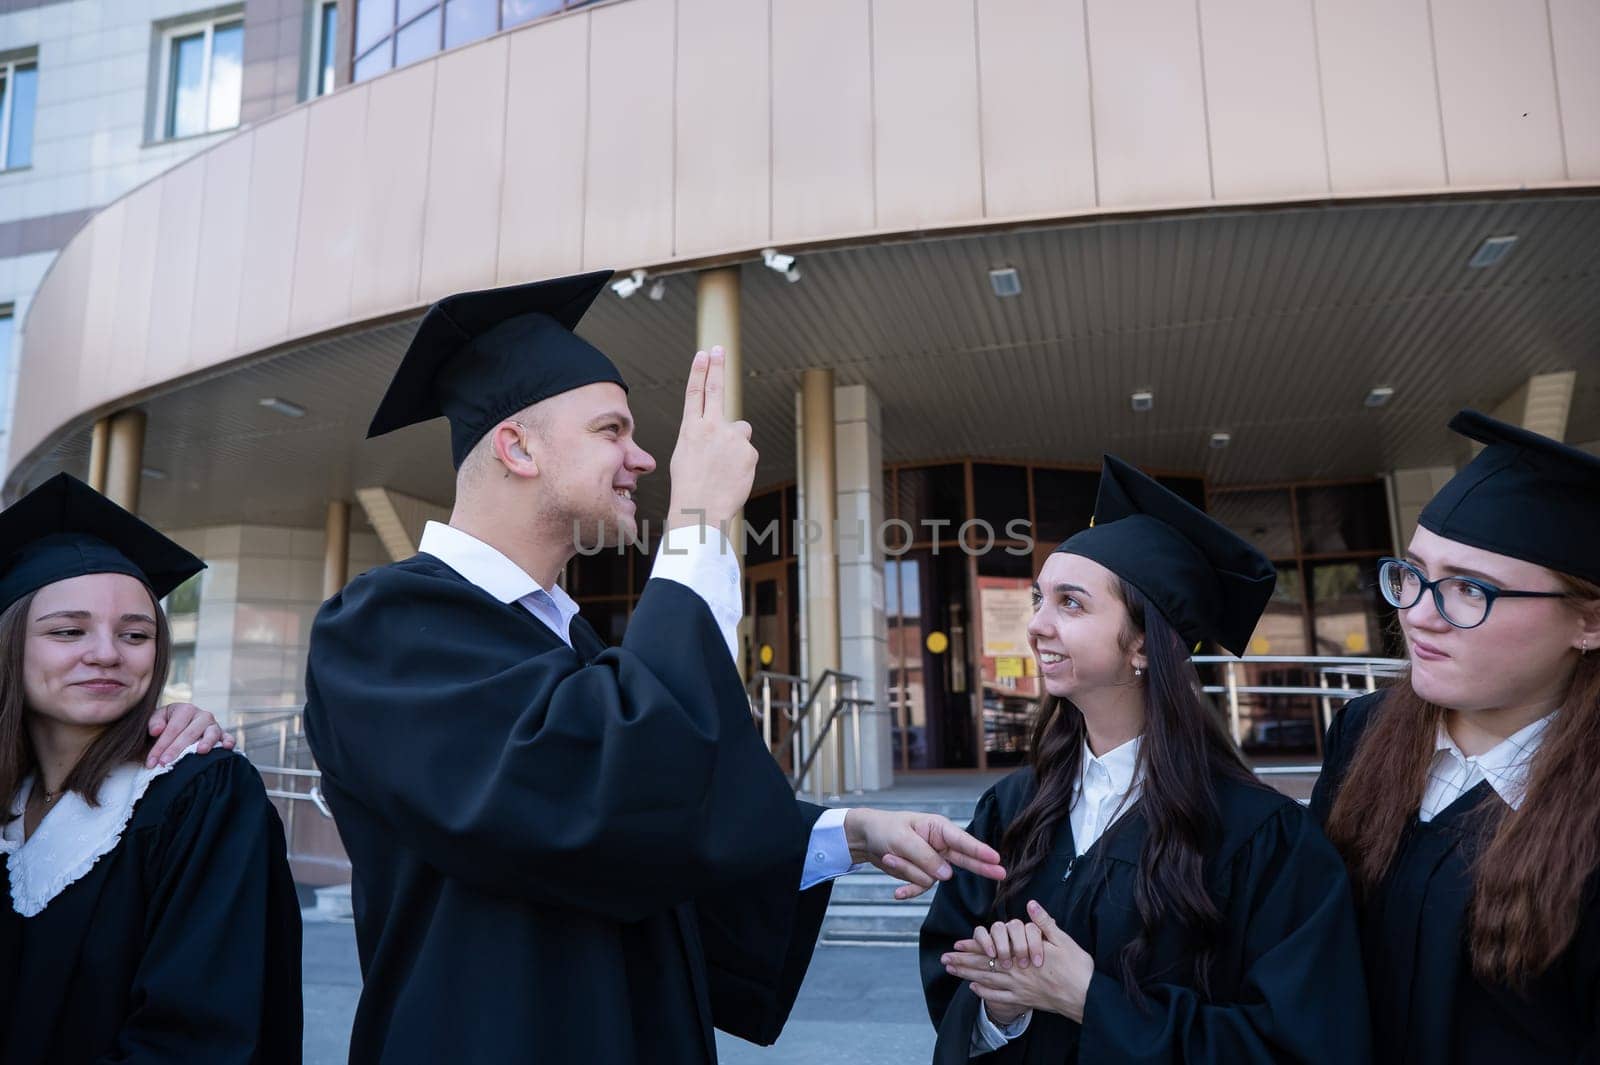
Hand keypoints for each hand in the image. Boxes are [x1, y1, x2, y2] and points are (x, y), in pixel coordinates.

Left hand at [146, 703, 235, 767]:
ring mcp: (214, 725)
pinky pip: (228, 737)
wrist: (181, 727)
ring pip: (211, 733)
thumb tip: (157, 731)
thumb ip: (154, 722)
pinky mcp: (223, 734)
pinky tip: (227, 747)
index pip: (173, 728)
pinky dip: (229, 741)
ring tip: (200, 751)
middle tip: (164, 763)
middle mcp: (202, 715)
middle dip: (176, 749)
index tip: (152, 762)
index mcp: (185, 709)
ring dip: (206, 742)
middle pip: (190, 732)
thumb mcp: (157, 719)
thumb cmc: (167, 724)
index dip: (161, 745)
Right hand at [666, 347, 756, 531]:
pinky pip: (747, 451)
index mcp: (691, 429)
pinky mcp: (749, 451)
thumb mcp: (686, 455)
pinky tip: (731, 476)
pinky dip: (742, 462)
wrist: (701, 509)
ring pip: (739, 432)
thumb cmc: (690, 486)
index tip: (704, 354)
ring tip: (723, 467)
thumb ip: (704, 435)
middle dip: (717, 368)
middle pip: (717, 391)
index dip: (700, 371)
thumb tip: (725, 428)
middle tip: (719, 349)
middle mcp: (711, 428)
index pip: (695, 392)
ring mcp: (732, 438)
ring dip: (735, 444)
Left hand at [843, 808, 1005, 899]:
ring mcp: (931, 860)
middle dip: (981, 866)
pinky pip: (921, 886)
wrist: (865, 838)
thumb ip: (925, 858)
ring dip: (909, 872)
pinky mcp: (921, 873)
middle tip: (1002, 874)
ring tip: (890, 857)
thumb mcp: (902, 841)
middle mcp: (939, 844)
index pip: (963, 841)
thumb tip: (947, 876)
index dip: (980, 851)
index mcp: (938, 828)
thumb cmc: (884, 830)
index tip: (996, 859)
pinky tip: (897, 892)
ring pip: (931, 877)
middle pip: (964, 859)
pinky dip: (909, 888)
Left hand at [941, 900, 1094, 1022]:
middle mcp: (1016, 974)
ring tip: (952, 972)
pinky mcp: (1026, 1000)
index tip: (955, 944)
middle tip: (944, 959)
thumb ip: (1044, 923)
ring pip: (988, 982)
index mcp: (1023, 956)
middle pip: (984, 966)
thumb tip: (1030, 905)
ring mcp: (1020, 989)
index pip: (991, 950)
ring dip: (968, 976)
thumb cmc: (1077, 968)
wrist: (1087, 997)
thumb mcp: (1062, 940)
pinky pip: (1000, 999)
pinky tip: (975, 990)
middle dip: (962, 962)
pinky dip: (985, 994)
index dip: (973, 946)